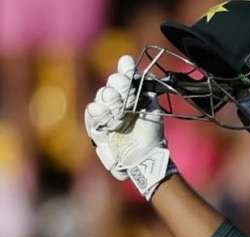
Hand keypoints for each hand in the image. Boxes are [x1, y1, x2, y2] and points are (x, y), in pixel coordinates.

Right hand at [84, 55, 173, 199]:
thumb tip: (139, 72)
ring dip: (110, 100)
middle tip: (125, 92)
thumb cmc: (151, 133)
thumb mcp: (152, 109)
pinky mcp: (97, 126)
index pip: (126, 76)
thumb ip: (145, 90)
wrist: (145, 156)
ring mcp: (106, 112)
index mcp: (132, 94)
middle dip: (118, 85)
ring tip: (119, 111)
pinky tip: (104, 113)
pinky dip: (98, 112)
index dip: (125, 68)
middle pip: (112, 84)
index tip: (127, 62)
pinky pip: (92, 113)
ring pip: (101, 96)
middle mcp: (118, 100)